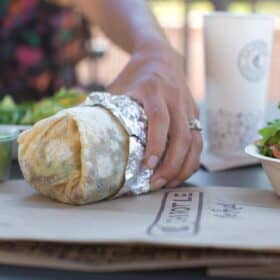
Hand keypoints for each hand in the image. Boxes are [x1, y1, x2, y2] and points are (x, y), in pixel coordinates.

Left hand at [108, 45, 202, 189]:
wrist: (160, 55)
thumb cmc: (134, 75)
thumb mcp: (119, 87)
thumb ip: (110, 111)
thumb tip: (90, 139)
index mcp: (153, 89)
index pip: (159, 119)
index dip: (155, 144)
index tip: (147, 166)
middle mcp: (175, 97)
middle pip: (182, 135)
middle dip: (171, 164)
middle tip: (156, 183)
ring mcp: (188, 105)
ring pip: (195, 140)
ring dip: (184, 165)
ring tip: (169, 182)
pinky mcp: (195, 112)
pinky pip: (199, 139)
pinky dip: (192, 158)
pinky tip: (180, 171)